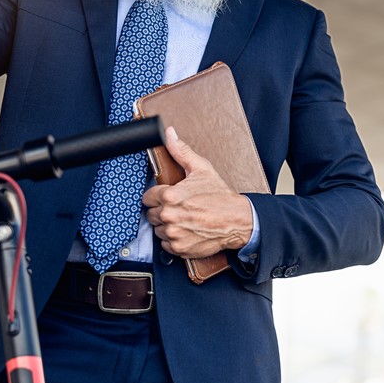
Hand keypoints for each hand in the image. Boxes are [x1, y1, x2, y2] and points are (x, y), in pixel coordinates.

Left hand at [142, 127, 252, 257]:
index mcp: (170, 195)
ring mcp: (174, 233)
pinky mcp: (179, 247)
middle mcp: (169, 215)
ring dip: (167, 225)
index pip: (147, 198)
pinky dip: (174, 239)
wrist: (237, 220)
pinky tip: (186, 230)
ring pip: (158, 229)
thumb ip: (181, 151)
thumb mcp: (201, 169)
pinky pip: (166, 244)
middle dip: (162, 210)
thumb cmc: (220, 195)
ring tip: (184, 218)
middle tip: (179, 207)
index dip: (157, 196)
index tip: (167, 197)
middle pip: (151, 214)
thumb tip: (169, 134)